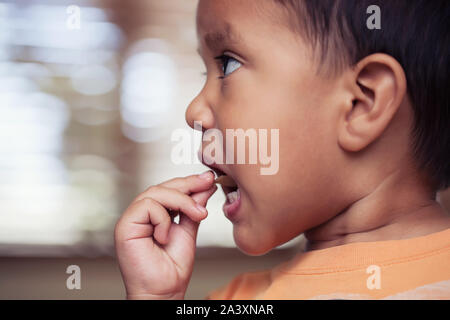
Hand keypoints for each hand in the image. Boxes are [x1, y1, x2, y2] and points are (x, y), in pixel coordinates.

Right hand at [114, 171, 216, 298]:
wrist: (164, 291)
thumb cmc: (172, 268)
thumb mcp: (188, 231)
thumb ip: (193, 209)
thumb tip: (205, 186)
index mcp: (153, 214)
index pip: (169, 189)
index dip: (189, 182)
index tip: (209, 178)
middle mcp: (140, 214)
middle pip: (162, 187)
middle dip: (188, 185)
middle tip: (208, 183)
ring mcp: (131, 219)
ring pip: (156, 192)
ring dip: (182, 201)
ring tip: (199, 215)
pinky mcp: (125, 226)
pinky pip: (148, 206)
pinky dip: (164, 218)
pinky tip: (167, 235)